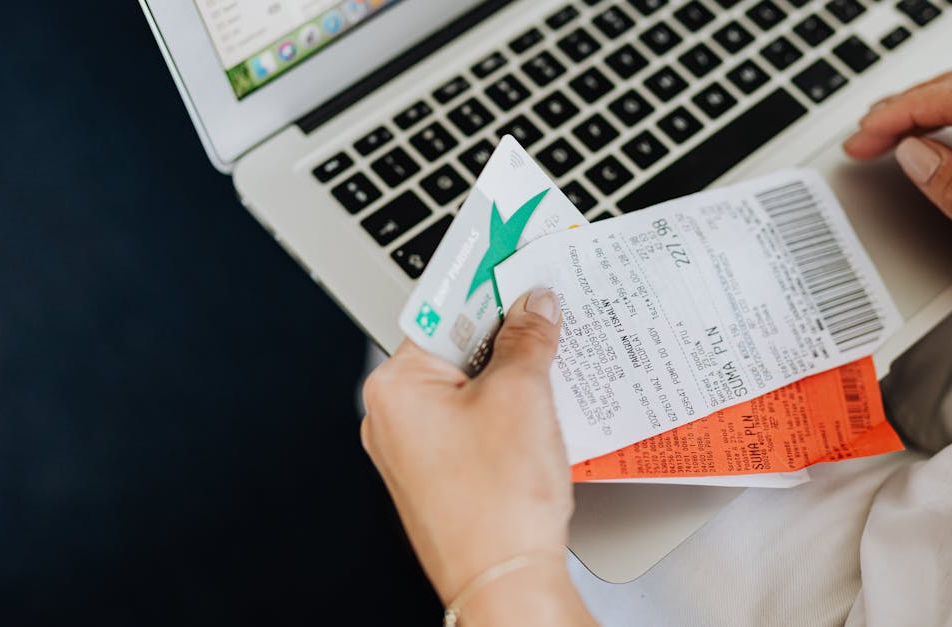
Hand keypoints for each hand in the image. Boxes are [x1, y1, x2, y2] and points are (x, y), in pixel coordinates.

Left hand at [361, 289, 592, 624]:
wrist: (503, 582)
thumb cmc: (497, 506)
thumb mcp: (522, 397)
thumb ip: (528, 338)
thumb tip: (534, 304)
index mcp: (397, 387)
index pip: (441, 306)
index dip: (484, 278)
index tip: (510, 249)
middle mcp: (395, 417)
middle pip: (456, 343)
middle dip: (507, 327)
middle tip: (550, 305)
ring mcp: (416, 450)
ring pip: (469, 384)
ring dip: (513, 369)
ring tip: (557, 357)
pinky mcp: (443, 474)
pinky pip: (475, 419)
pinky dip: (509, 406)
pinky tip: (545, 405)